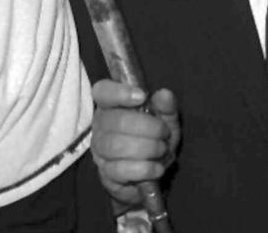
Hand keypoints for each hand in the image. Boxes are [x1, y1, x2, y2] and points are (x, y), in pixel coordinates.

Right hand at [90, 79, 178, 207]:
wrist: (152, 174)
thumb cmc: (155, 139)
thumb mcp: (166, 121)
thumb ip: (166, 107)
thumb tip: (164, 95)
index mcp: (111, 106)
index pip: (102, 92)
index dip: (119, 92)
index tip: (142, 96)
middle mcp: (100, 126)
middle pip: (114, 121)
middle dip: (146, 127)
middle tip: (164, 134)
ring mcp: (100, 151)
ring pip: (114, 146)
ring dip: (145, 148)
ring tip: (161, 150)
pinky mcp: (105, 174)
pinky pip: (118, 171)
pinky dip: (143, 169)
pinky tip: (156, 168)